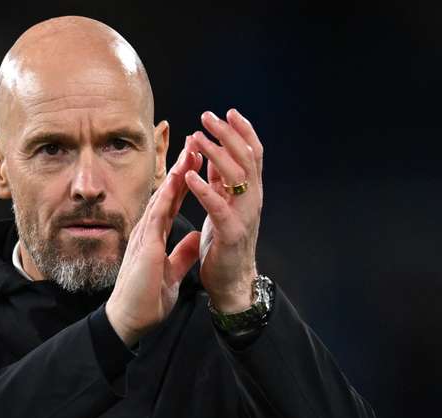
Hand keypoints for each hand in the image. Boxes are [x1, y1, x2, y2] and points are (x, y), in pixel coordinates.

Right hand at [105, 136, 203, 346]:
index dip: (185, 183)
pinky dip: (167, 197)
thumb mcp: (172, 273)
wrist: (129, 320)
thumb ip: (182, 255)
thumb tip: (194, 239)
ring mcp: (144, 237)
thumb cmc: (146, 299)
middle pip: (166, 194)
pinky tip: (175, 180)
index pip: (172, 204)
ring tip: (189, 152)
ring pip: (161, 199)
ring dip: (175, 175)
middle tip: (193, 144)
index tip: (197, 163)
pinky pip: (157, 217)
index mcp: (155, 238)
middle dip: (180, 169)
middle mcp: (148, 233)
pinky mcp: (145, 247)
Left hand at [185, 109, 263, 312]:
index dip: (242, 131)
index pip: (252, 153)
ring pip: (236, 176)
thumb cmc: (225, 243)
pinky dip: (204, 189)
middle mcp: (252, 200)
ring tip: (196, 138)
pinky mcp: (231, 234)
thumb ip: (219, 181)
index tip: (227, 112)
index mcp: (249, 192)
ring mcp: (244, 216)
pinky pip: (219, 207)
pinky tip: (189, 175)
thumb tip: (210, 152)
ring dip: (215, 154)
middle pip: (246, 157)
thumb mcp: (222, 205)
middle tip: (208, 117)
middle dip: (227, 134)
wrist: (231, 282)